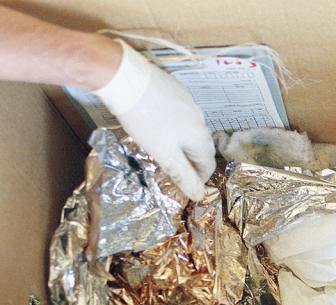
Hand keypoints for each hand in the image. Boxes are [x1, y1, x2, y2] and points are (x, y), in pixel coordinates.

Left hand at [92, 39, 215, 201]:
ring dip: (182, 141)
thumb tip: (199, 194)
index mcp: (199, 135)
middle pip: (202, 146)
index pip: (209, 164)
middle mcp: (200, 118)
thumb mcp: (162, 154)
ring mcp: (189, 101)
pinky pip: (182, 112)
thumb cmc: (143, 118)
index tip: (184, 183)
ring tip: (162, 145)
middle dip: (191, 160)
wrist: (126, 79)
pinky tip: (158, 123)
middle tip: (173, 168)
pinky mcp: (177, 89)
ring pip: (191, 128)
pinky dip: (175, 123)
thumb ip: (182, 174)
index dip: (198, 178)